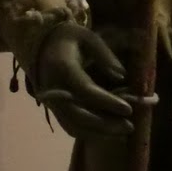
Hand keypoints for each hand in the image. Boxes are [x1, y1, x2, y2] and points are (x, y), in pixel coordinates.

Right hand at [33, 20, 146, 138]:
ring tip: (123, 130)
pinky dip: (89, 132)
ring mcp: (52, 102)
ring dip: (99, 132)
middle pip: (79, 115)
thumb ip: (105, 56)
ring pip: (74, 126)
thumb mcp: (88, 38)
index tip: (128, 109)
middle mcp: (54, 89)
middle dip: (105, 124)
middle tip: (130, 126)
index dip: (108, 102)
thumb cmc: (69, 39)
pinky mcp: (54, 110)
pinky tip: (108, 130)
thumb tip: (122, 77)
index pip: (86, 91)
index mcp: (62, 68)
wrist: (41, 46)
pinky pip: (70, 126)